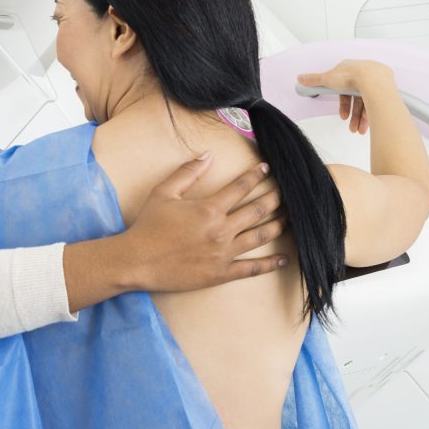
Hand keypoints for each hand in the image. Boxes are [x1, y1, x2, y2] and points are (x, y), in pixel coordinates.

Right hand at [126, 155, 286, 291]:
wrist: (137, 261)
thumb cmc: (148, 226)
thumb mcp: (163, 192)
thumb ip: (187, 172)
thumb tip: (208, 155)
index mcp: (208, 209)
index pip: (240, 187)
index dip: (255, 175)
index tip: (266, 168)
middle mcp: (221, 230)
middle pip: (257, 211)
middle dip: (275, 198)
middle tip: (288, 192)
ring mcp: (223, 253)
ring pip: (260, 237)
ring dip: (278, 226)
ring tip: (291, 218)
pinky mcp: (221, 273)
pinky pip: (251, 269)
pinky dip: (270, 264)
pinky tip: (284, 259)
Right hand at [298, 59, 393, 135]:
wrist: (372, 79)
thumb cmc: (351, 76)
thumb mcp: (327, 79)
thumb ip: (314, 80)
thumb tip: (300, 78)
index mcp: (349, 71)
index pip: (344, 90)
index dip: (343, 104)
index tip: (342, 116)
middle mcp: (363, 76)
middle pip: (356, 99)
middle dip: (353, 115)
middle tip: (351, 127)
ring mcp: (375, 82)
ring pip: (367, 103)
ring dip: (361, 119)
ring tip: (358, 130)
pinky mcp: (385, 88)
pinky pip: (376, 103)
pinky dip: (371, 115)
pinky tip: (367, 125)